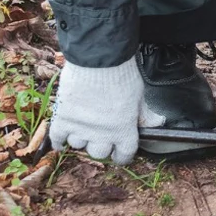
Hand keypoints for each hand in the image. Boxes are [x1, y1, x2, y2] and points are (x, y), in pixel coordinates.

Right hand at [47, 58, 163, 164]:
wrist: (98, 60)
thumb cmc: (122, 76)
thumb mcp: (139, 96)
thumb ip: (145, 114)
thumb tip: (158, 123)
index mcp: (124, 131)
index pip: (124, 155)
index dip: (122, 155)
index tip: (119, 152)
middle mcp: (102, 135)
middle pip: (99, 153)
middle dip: (101, 145)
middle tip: (100, 134)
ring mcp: (81, 128)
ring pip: (78, 144)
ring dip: (81, 137)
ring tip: (83, 126)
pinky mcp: (63, 119)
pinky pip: (57, 137)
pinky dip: (59, 140)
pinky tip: (61, 139)